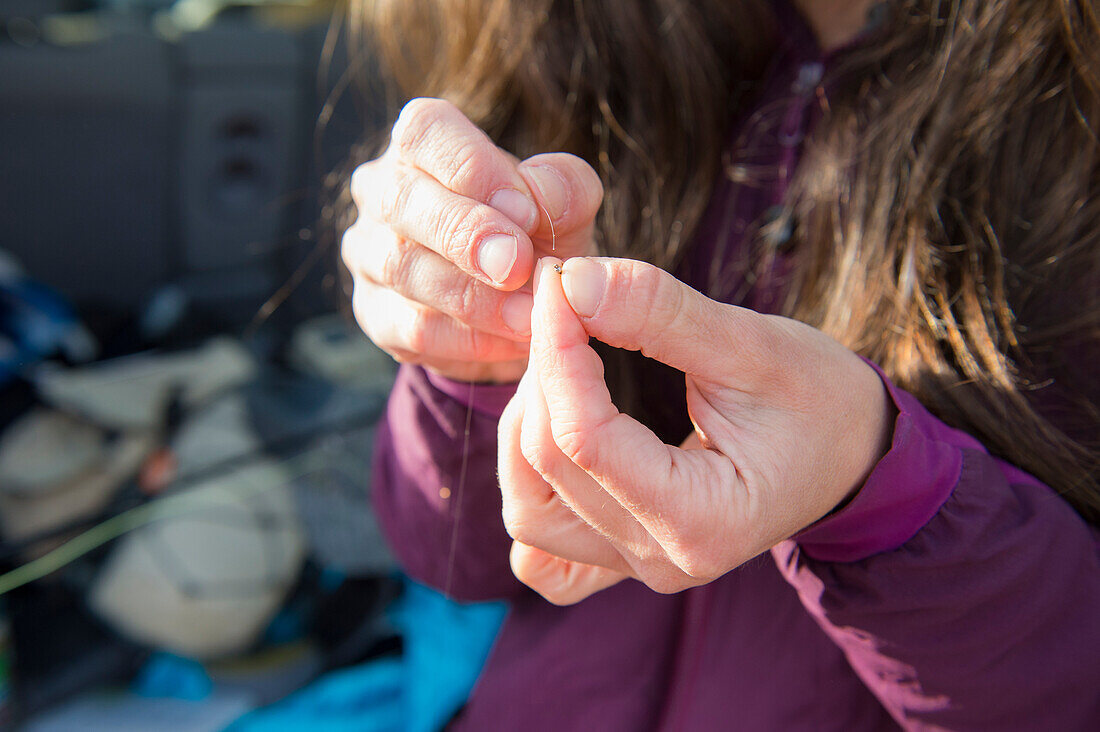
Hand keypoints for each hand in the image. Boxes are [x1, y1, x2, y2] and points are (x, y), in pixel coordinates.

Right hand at [342, 98, 602, 382]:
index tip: (526, 211)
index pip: (424, 131)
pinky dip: (467, 339)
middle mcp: (382, 190)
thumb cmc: (536, 234)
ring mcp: (368, 253)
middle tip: (519, 266)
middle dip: (465, 235)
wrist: (519, 305)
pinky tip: (511, 341)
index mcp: (423, 143)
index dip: (472, 168)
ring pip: (402, 268)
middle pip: (401, 199)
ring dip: (472, 297)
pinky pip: (410, 327)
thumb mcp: (566, 205)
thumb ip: (564, 188)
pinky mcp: (374, 313)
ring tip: (530, 315)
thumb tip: (540, 195)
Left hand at [498, 257, 893, 603]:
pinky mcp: (623, 555)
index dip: (556, 349)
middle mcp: (661, 560)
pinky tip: (551, 431)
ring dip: (526, 426)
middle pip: (548, 467)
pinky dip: (531, 485)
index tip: (559, 280)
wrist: (852, 454)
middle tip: (562, 301)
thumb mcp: (756, 345)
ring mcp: (637, 566)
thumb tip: (573, 280)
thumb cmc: (820, 400)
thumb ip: (662, 313)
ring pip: (528, 510)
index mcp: (703, 521)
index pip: (586, 438)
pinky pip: (543, 545)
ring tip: (558, 359)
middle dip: (541, 372)